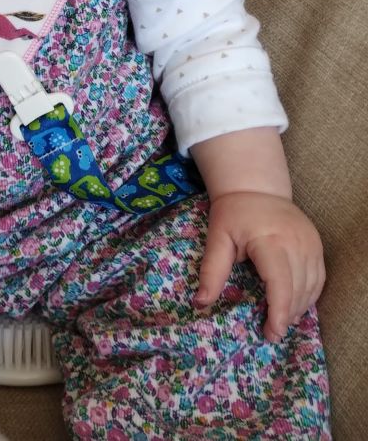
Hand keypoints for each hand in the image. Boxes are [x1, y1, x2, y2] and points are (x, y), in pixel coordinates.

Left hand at [194, 191, 324, 342]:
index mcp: (270, 240)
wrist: (255, 187)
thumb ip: (212, 271)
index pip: (280, 283)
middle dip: (286, 315)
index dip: (278, 311)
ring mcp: (310, 242)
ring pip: (311, 286)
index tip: (271, 332)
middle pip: (297, 289)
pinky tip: (295, 305)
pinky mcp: (317, 244)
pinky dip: (309, 295)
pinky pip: (319, 277)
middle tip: (271, 332)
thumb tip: (200, 303)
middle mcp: (296, 242)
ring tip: (281, 321)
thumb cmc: (233, 213)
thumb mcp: (217, 238)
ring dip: (299, 308)